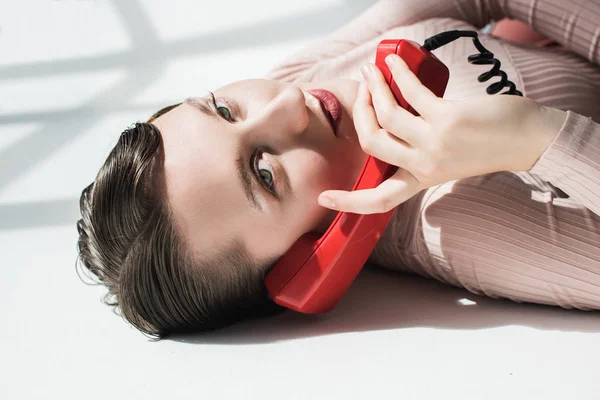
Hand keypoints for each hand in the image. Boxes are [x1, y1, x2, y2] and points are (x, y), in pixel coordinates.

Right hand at [318, 53, 566, 213]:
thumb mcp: (446, 160)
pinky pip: (410, 93)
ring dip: (374, 88)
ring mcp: (434, 143)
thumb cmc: (487, 145)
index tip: (324, 199)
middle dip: (360, 113)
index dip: (349, 203)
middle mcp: (423, 165)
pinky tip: (393, 63)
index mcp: (421, 180)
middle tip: (363, 91)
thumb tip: (389, 116)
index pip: (380, 200)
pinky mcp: (446, 119)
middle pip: (371, 143)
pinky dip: (397, 73)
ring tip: (374, 71)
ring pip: (386, 115)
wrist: (526, 140)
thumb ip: (417, 150)